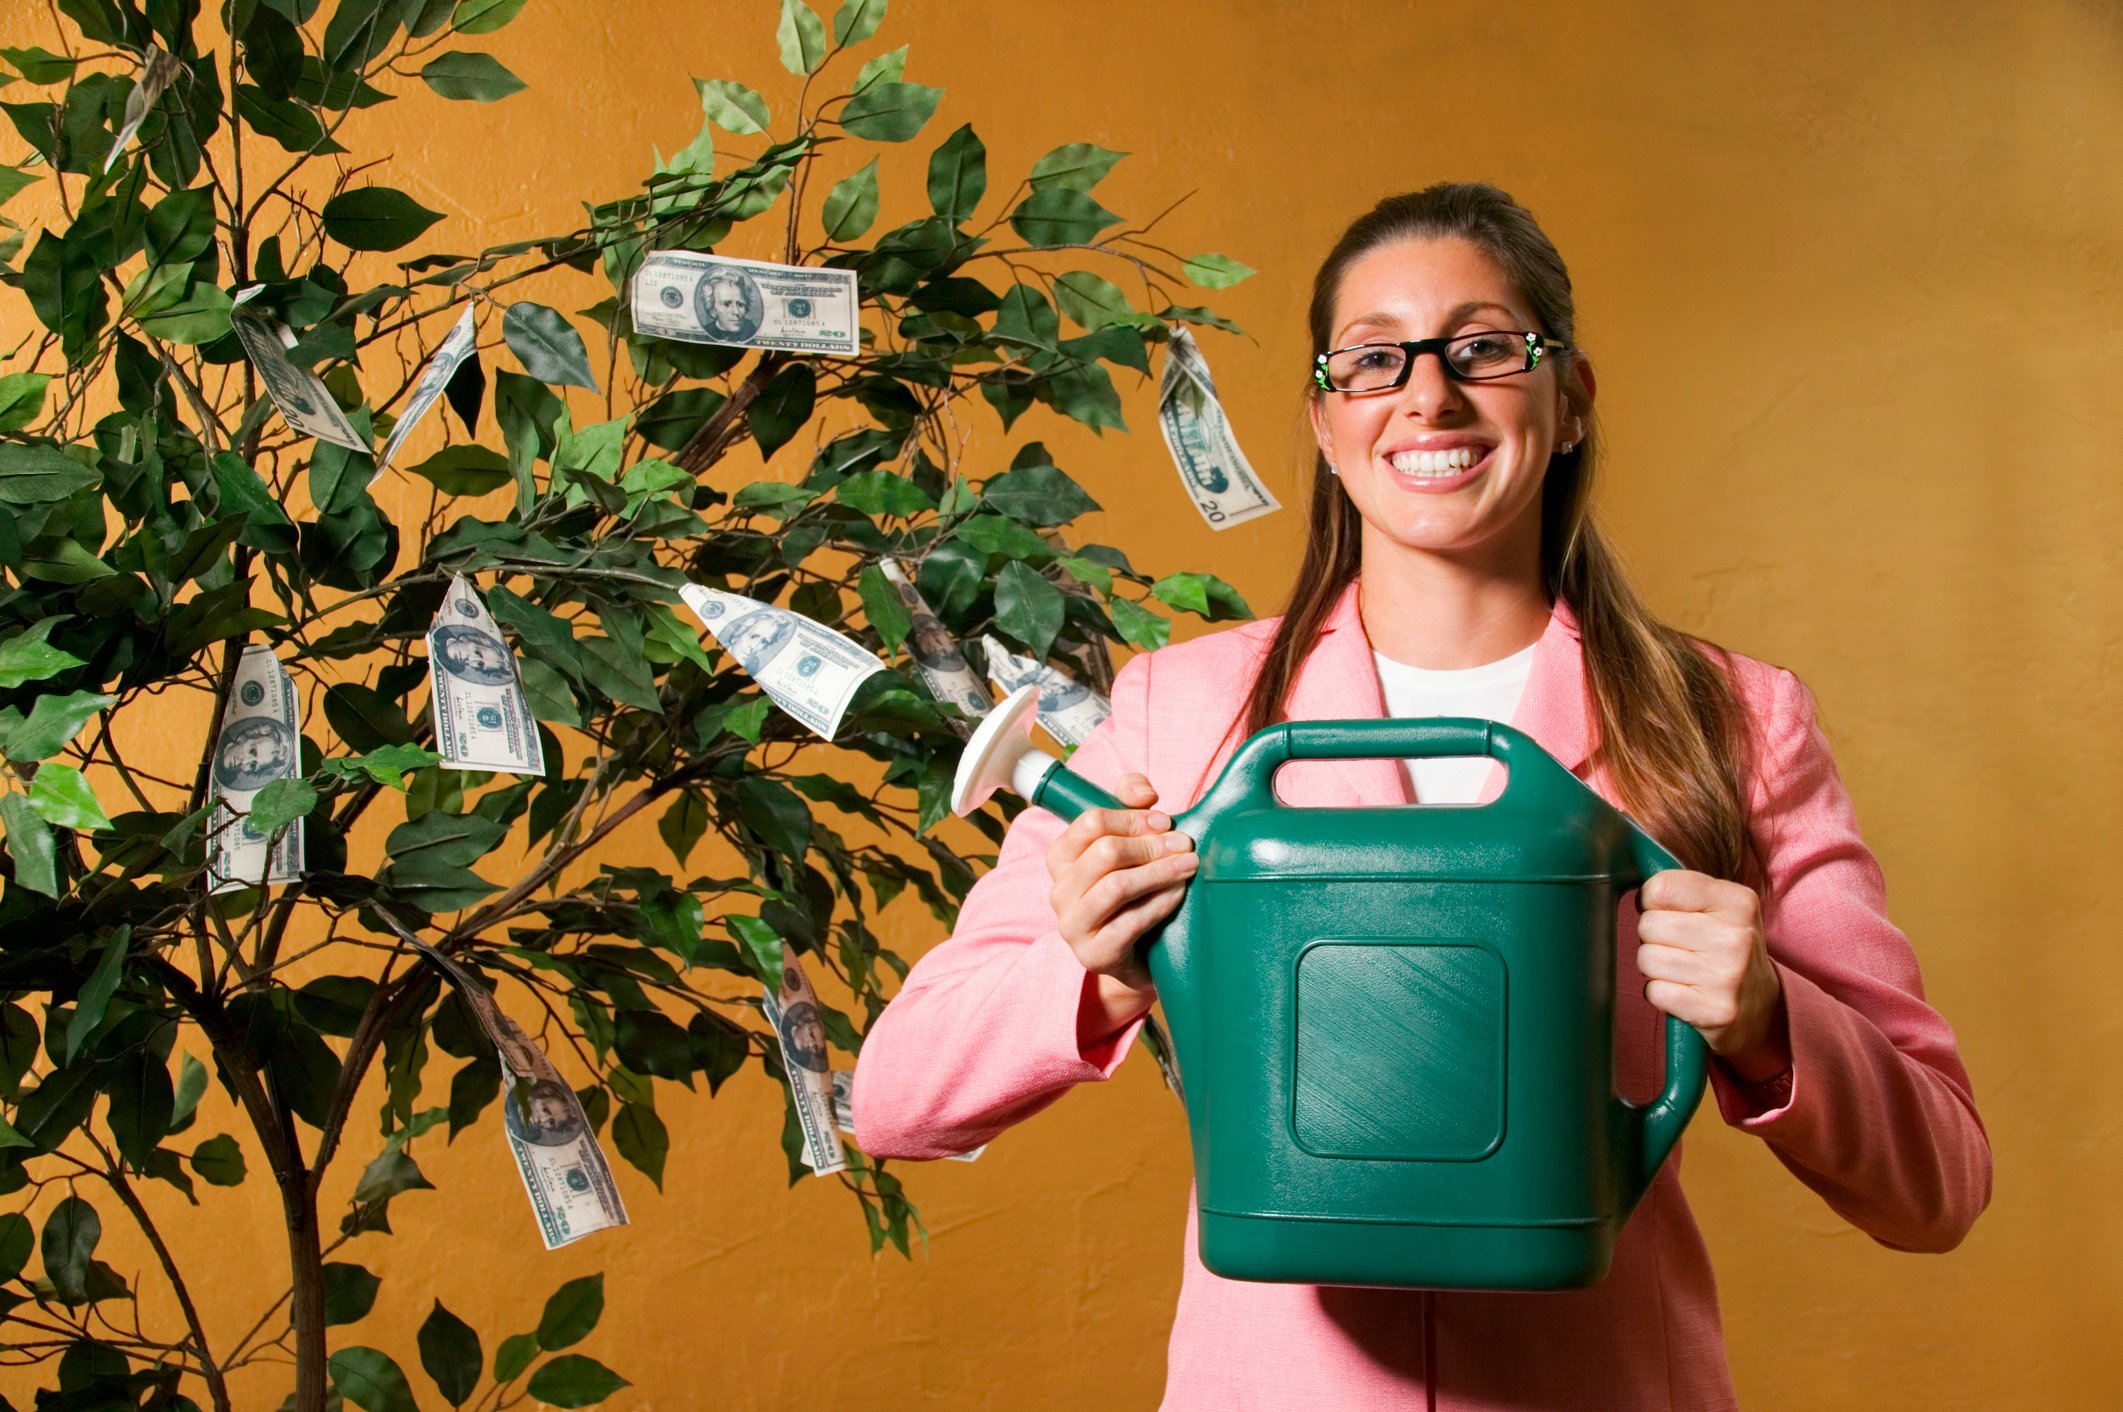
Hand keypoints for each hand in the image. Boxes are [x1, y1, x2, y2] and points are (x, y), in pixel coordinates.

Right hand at [1044, 771, 1195, 1018]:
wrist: (1135, 956)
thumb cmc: (1133, 894)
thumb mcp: (1129, 846)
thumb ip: (1130, 806)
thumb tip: (1144, 791)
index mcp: (1061, 858)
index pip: (1091, 822)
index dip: (1133, 817)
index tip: (1166, 822)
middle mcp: (1059, 890)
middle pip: (1105, 852)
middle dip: (1152, 845)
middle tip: (1186, 845)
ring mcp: (1073, 925)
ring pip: (1116, 886)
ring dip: (1159, 872)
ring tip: (1189, 866)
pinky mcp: (1094, 954)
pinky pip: (1129, 922)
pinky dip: (1159, 903)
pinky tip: (1179, 894)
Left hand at [1635, 870, 1790, 1082]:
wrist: (1761, 1007)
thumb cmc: (1725, 948)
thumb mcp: (1719, 907)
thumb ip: (1680, 889)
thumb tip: (1634, 887)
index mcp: (1738, 902)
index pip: (1661, 887)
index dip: (1653, 902)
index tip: (1668, 912)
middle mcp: (1737, 938)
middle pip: (1649, 925)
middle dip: (1653, 937)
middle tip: (1679, 947)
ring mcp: (1727, 977)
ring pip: (1647, 958)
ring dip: (1655, 967)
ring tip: (1682, 970)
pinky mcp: (1714, 1011)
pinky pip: (1654, 991)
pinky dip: (1660, 993)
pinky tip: (1684, 992)